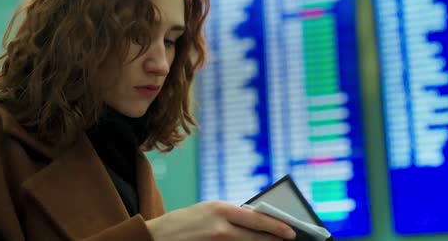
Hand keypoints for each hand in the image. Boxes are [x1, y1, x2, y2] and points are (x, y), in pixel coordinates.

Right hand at [145, 201, 296, 240]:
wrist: (156, 236)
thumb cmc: (184, 221)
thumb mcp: (208, 210)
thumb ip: (230, 216)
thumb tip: (256, 222)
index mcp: (221, 209)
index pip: (257, 219)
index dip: (276, 226)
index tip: (291, 232)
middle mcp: (221, 227)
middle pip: (256, 237)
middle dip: (273, 240)